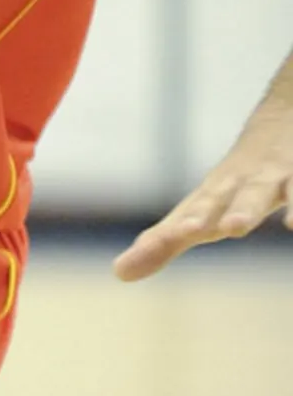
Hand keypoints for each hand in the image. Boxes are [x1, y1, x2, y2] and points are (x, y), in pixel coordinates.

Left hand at [115, 108, 292, 281]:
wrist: (280, 122)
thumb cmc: (232, 182)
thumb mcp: (201, 211)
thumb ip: (165, 243)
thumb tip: (118, 274)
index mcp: (210, 196)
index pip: (186, 216)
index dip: (169, 233)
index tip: (154, 249)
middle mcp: (238, 185)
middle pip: (219, 199)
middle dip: (206, 215)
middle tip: (196, 231)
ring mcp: (274, 178)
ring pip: (259, 192)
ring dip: (246, 207)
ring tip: (235, 227)